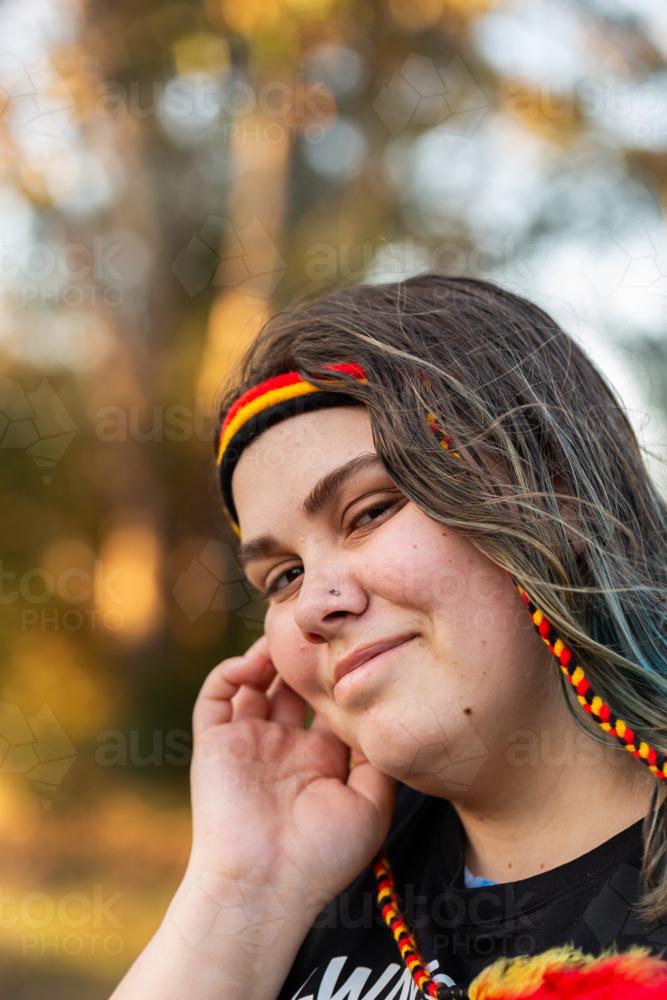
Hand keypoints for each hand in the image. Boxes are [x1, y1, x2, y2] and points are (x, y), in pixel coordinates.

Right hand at [110, 638, 394, 999]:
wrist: (265, 886)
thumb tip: (384, 712)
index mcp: (321, 759)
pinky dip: (230, 672)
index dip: (338, 675)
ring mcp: (249, 741)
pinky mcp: (216, 743)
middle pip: (292, 685)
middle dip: (302, 657)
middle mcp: (284, 745)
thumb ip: (379, 757)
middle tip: (316, 627)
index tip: (353, 644)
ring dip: (266, 656)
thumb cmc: (322, 855)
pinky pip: (216, 696)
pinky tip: (253, 663)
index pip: (329, 703)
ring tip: (283, 636)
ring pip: (254, 682)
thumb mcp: (371, 805)